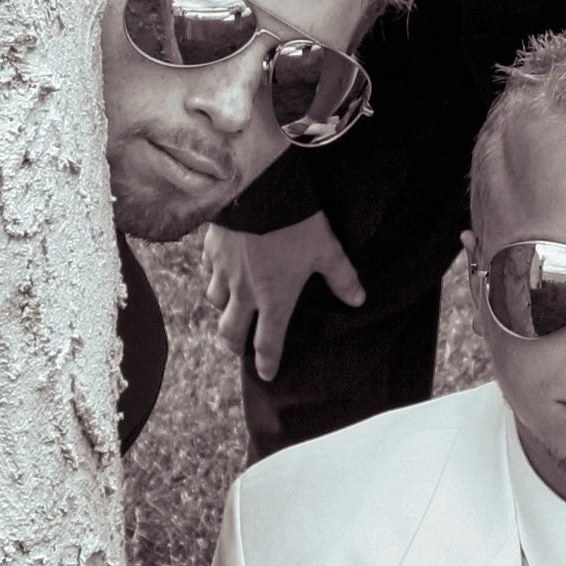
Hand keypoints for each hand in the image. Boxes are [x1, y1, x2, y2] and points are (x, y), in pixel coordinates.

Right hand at [205, 212, 364, 380]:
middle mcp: (244, 292)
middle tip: (239, 348)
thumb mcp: (327, 250)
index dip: (267, 362)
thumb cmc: (296, 224)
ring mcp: (223, 271)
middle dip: (234, 344)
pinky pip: (207, 271)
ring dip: (222, 309)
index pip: (268, 341)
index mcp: (274, 298)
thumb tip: (358, 299)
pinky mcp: (211, 249)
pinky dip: (213, 276)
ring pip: (214, 301)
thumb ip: (342, 277)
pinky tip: (219, 271)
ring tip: (229, 308)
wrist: (259, 190)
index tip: (266, 374)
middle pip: (230, 331)